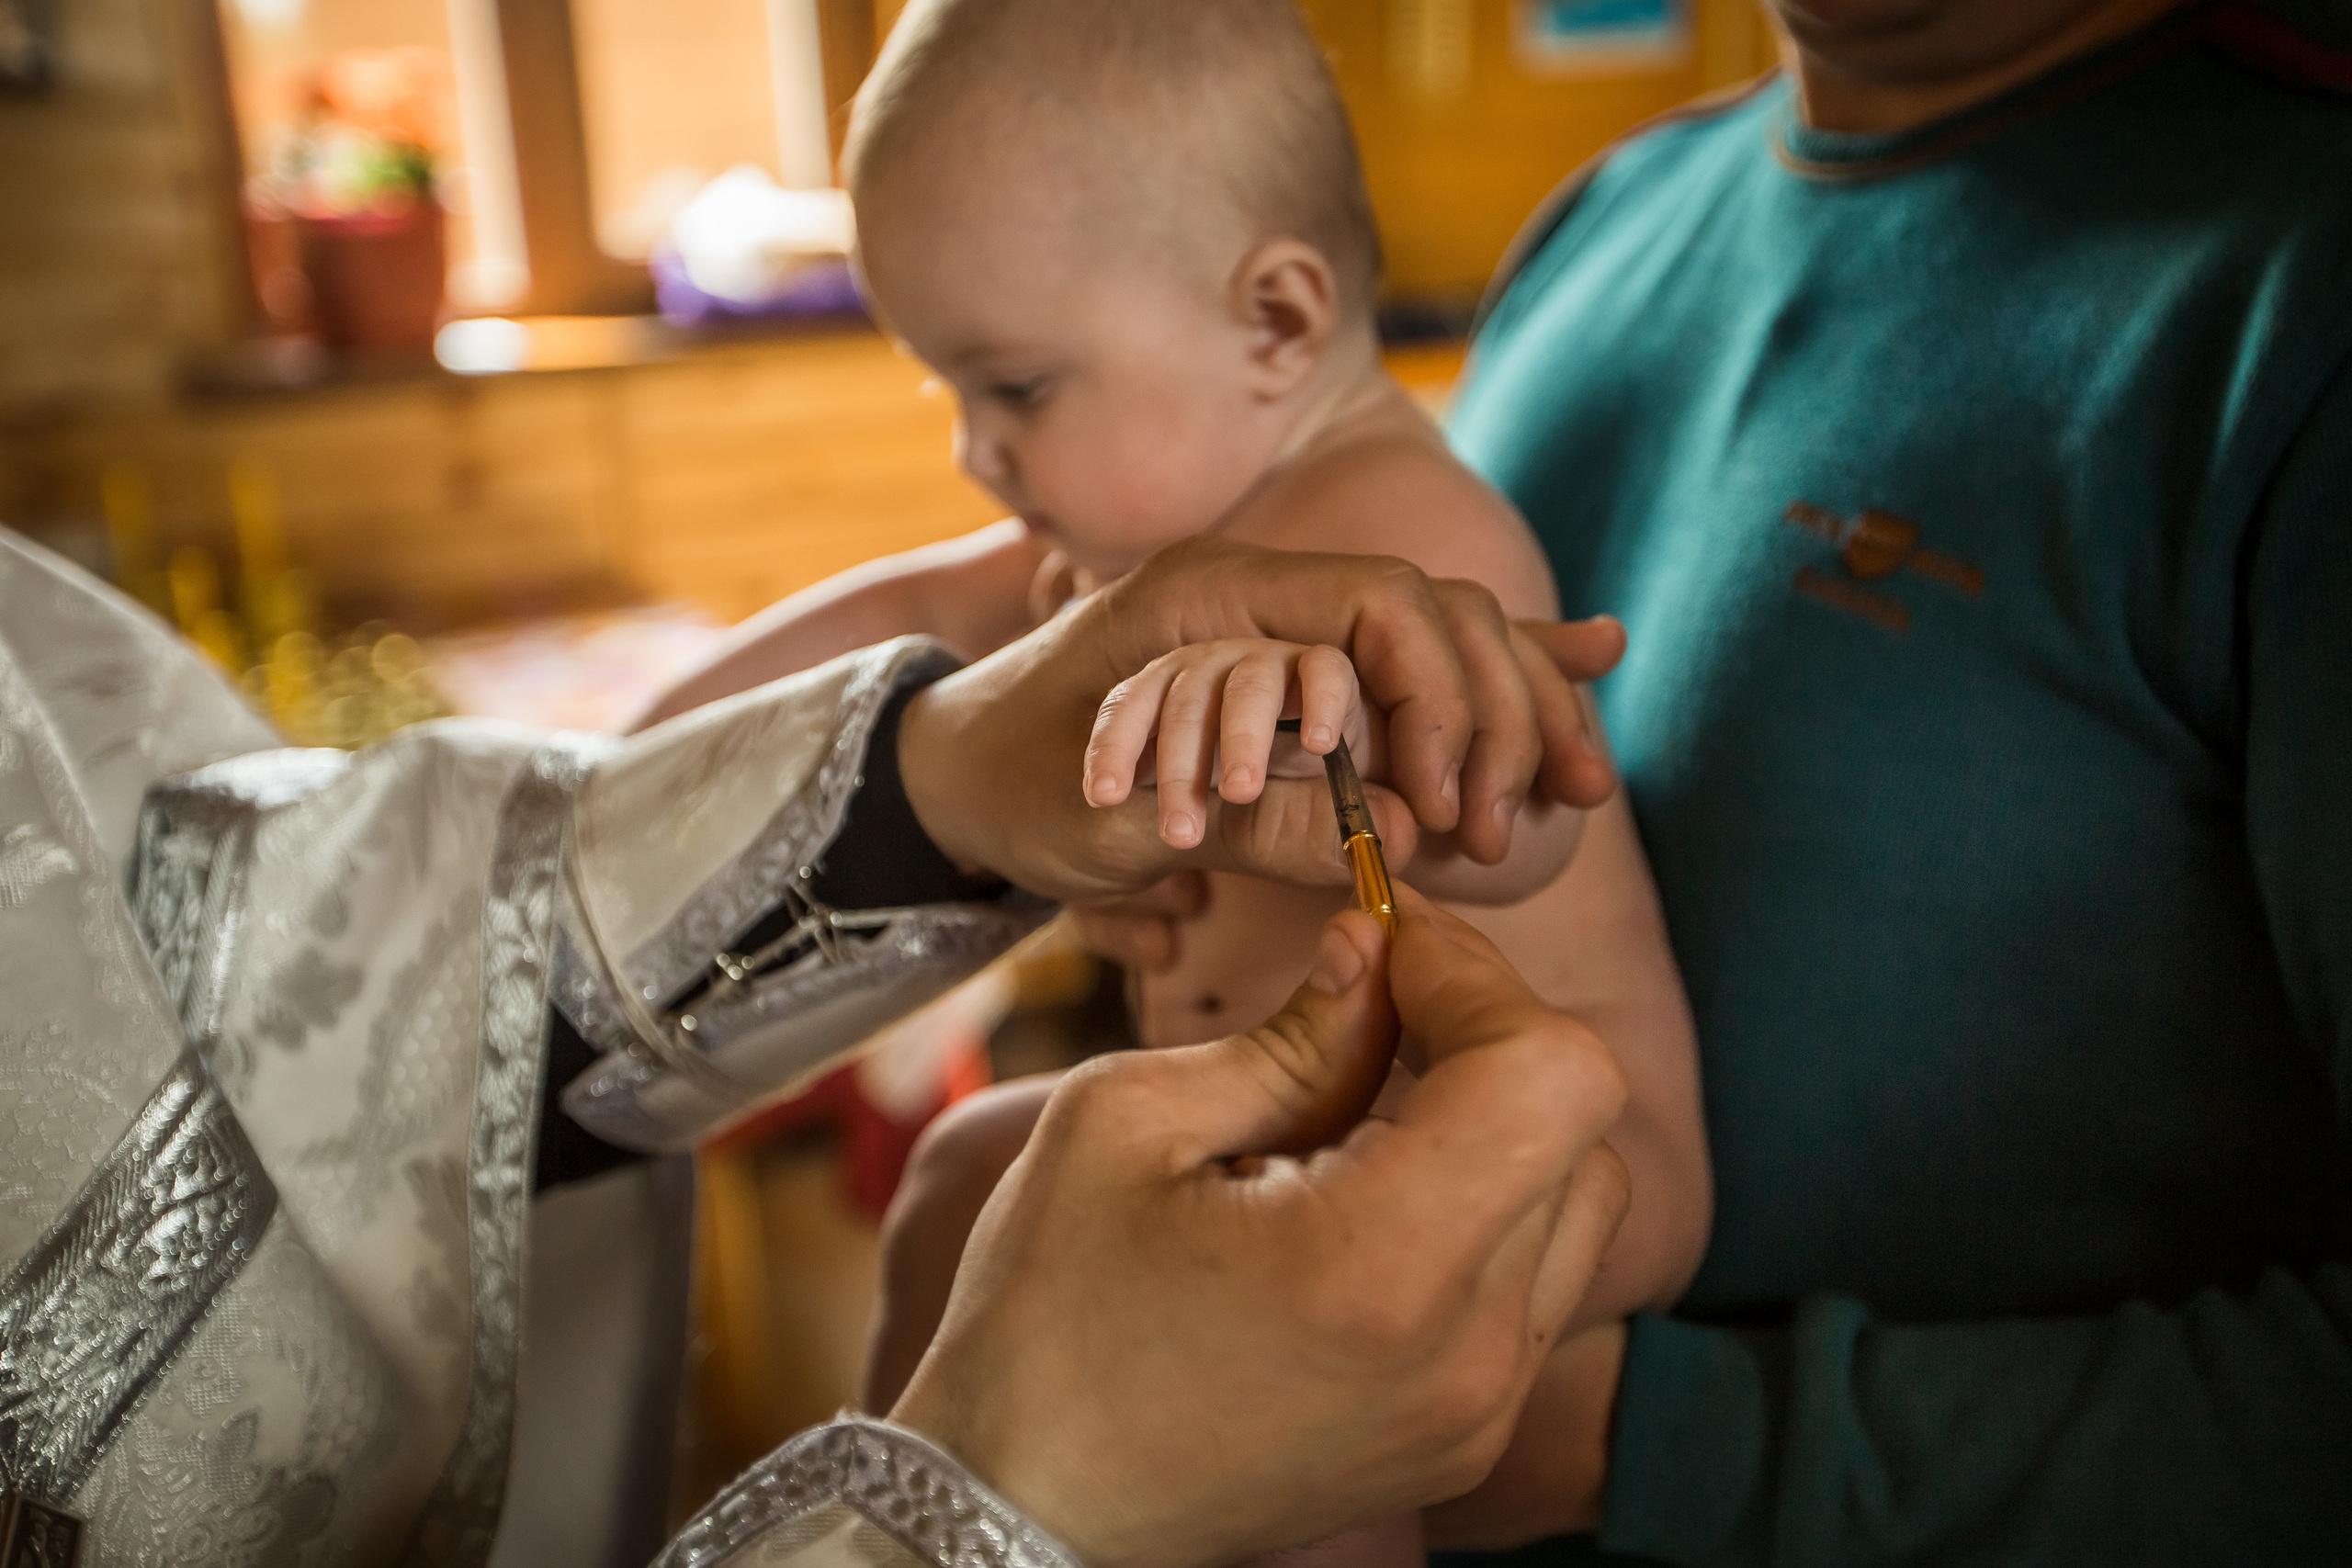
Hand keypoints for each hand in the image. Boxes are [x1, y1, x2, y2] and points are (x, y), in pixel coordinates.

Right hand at [890, 890, 1632, 1567]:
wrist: (1023, 1504)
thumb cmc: (1048, 1311)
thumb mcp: (1129, 1122)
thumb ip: (1289, 1033)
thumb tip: (1375, 952)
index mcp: (1381, 1266)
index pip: (1551, 1074)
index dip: (1480, 978)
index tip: (1393, 943)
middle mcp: (1465, 1353)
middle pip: (1580, 1125)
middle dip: (1486, 1029)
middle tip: (1378, 993)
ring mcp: (1476, 1410)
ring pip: (1579, 1200)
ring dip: (1500, 1117)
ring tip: (1375, 1093)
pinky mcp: (1464, 1437)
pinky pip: (1534, 1281)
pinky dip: (1485, 1200)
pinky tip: (1372, 1184)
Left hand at [898, 536, 1622, 899]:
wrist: (943, 777)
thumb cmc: (1010, 784)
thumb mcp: (1119, 820)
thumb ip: (1262, 826)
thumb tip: (1409, 842)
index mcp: (1215, 595)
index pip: (1382, 602)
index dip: (1440, 697)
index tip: (1456, 803)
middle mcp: (1260, 594)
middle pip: (1429, 613)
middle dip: (1492, 713)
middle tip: (1520, 824)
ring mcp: (1279, 629)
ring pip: (1432, 639)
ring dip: (1504, 710)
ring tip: (1572, 786)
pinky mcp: (1292, 676)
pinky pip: (1407, 666)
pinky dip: (1485, 686)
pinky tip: (1589, 658)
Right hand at [1085, 637, 1368, 848]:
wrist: (1122, 826)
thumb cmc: (1226, 832)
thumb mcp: (1263, 837)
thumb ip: (1306, 831)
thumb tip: (1393, 830)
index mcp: (1307, 706)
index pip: (1328, 671)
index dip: (1330, 698)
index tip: (1319, 745)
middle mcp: (1253, 681)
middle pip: (1259, 677)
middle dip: (1249, 735)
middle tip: (1240, 793)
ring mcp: (1191, 685)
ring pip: (1193, 696)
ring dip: (1185, 764)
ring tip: (1181, 834)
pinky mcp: (1135, 701)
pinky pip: (1128, 708)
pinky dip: (1117, 749)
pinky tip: (1106, 795)